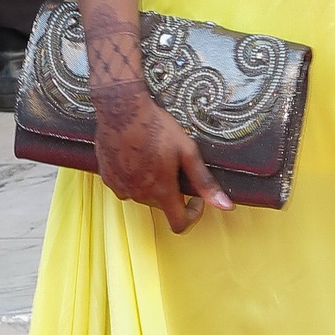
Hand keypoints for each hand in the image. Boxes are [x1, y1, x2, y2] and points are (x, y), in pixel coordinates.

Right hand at [92, 85, 232, 232]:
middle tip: (173, 164)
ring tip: (153, 156)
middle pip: (161, 205)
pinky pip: (125, 186)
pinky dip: (133, 177)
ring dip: (151, 184)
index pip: (179, 224)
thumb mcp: (187, 151)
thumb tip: (226, 205)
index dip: (192, 215)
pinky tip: (136, 157)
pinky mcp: (108, 178)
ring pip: (143, 194)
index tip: (195, 198)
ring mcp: (121, 187)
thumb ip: (204, 181)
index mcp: (161, 190)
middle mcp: (140, 194)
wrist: (122, 110)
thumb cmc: (155, 127)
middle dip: (171, 191)